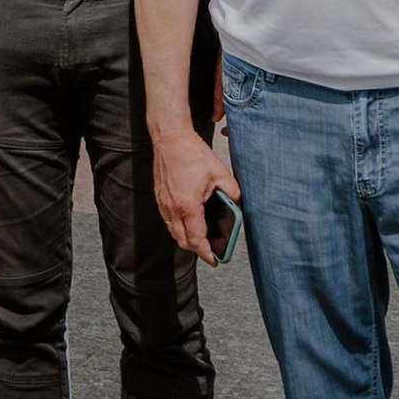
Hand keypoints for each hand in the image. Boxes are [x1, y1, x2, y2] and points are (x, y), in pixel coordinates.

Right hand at [150, 121, 240, 258]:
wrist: (170, 138)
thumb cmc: (191, 153)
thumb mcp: (219, 172)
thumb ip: (232, 191)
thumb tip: (238, 203)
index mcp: (188, 205)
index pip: (197, 239)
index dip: (206, 253)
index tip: (214, 260)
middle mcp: (173, 208)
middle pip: (183, 241)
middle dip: (197, 249)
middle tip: (210, 250)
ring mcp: (164, 203)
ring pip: (174, 232)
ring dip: (186, 239)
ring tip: (201, 238)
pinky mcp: (160, 197)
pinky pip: (168, 221)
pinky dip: (178, 227)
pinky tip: (189, 222)